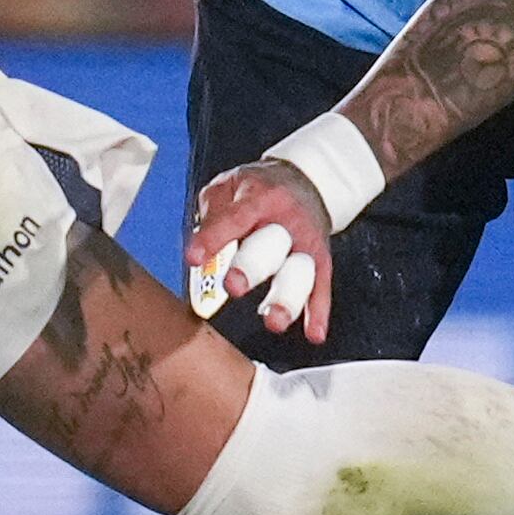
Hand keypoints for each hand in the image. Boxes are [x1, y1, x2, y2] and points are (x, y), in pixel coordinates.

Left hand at [186, 160, 334, 342]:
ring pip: (298, 272)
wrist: (309, 180)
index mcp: (260, 197)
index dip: (213, 238)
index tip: (193, 258)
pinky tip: (313, 334)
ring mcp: (305, 243)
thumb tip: (200, 247)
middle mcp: (286, 221)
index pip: (234, 218)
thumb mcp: (230, 185)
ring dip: (286, 298)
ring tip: (272, 321)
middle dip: (251, 267)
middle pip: (270, 246)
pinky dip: (318, 312)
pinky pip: (320, 287)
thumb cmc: (259, 189)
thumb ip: (212, 212)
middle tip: (232, 286)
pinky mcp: (320, 261)